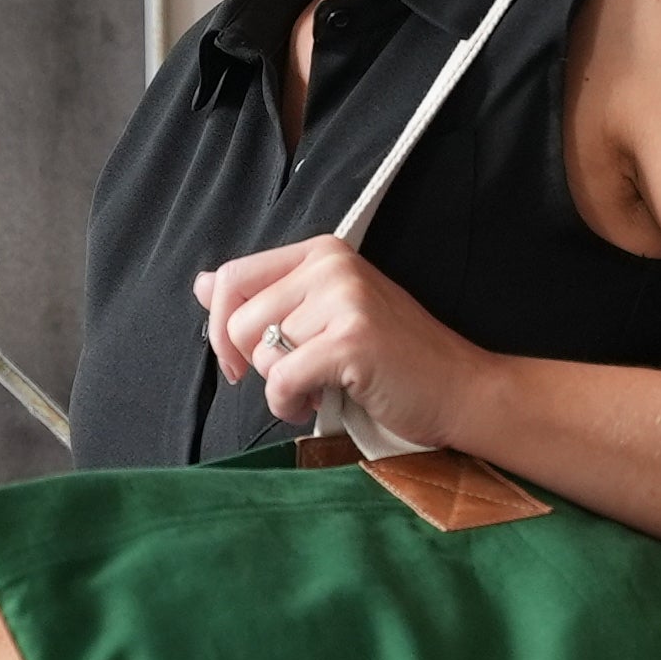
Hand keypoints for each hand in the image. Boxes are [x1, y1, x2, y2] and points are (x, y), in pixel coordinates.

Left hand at [195, 236, 493, 442]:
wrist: (457, 390)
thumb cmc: (391, 359)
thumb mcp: (323, 315)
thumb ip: (265, 296)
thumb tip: (203, 284)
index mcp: (322, 253)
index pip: (233, 278)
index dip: (222, 328)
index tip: (240, 361)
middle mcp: (331, 265)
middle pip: (242, 322)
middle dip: (259, 366)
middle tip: (300, 377)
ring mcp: (345, 299)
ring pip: (263, 355)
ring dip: (282, 388)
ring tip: (321, 388)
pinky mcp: (352, 339)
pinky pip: (283, 380)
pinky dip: (292, 406)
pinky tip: (321, 403)